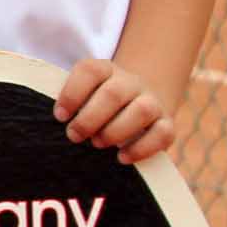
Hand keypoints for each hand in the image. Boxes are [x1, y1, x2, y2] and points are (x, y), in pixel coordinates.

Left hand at [54, 58, 174, 164]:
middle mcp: (131, 81)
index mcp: (105, 69)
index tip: (60, 117)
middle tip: (74, 136)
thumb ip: (71, 102)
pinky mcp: (167, 122)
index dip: (72, 93)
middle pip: (113, 94)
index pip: (89, 71)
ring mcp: (152, 101)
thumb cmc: (96, 102)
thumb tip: (59, 121)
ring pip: (142, 111)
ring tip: (97, 143)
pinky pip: (163, 134)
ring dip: (115, 131)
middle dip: (89, 119)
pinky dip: (141, 148)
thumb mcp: (83, 94)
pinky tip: (122, 157)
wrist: (136, 100)